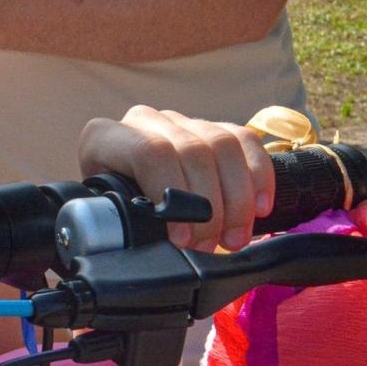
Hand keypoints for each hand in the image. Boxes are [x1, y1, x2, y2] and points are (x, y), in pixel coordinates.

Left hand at [77, 106, 273, 252]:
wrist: (117, 184)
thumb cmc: (110, 204)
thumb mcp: (106, 211)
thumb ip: (120, 220)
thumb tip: (149, 244)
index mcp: (106, 137)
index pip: (152, 153)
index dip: (174, 195)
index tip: (182, 239)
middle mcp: (144, 121)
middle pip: (193, 151)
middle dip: (210, 207)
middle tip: (212, 245)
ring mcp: (180, 121)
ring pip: (223, 144)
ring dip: (238, 199)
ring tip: (235, 237)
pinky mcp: (211, 127)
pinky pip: (245, 140)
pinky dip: (259, 175)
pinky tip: (261, 208)